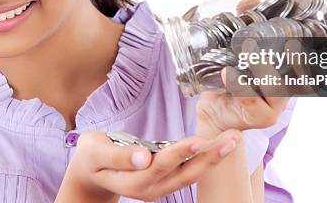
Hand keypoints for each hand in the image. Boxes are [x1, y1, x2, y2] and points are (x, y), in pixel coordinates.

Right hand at [56, 129, 242, 201]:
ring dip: (214, 157)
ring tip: (234, 140)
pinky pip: (189, 170)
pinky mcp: (165, 180)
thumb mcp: (96, 152)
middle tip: (233, 138)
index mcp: (133, 181)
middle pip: (185, 173)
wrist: (92, 171)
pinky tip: (220, 145)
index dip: (180, 153)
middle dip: (210, 156)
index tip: (198, 140)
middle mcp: (151, 188)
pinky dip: (206, 157)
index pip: (161, 166)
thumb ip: (118, 155)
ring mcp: (160, 186)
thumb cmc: (92, 156)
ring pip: (192, 173)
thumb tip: (143, 156)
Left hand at [195, 0, 326, 137]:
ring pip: (280, 87)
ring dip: (264, 66)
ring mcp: (278, 104)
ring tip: (248, 48)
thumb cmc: (232, 72)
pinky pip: (252, 100)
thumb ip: (246, 18)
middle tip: (289, 42)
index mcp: (295, 67)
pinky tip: (227, 72)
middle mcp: (292, 86)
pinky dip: (239, 84)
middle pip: (312, 75)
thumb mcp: (238, 41)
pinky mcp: (260, 117)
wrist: (212, 104)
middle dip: (303, 57)